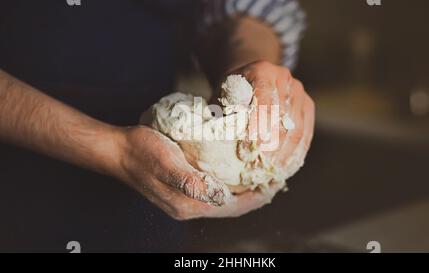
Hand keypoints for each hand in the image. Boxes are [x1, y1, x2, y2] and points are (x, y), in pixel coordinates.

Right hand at [116, 126, 282, 219]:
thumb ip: (192, 182)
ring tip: (260, 176)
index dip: (256, 197)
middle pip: (231, 207)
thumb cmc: (142, 152)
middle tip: (274, 178)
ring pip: (223, 200)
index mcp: (188, 204)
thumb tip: (220, 196)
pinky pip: (213, 192)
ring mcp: (184, 199)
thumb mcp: (167, 164)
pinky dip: (229, 185)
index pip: (232, 207)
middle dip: (254, 195)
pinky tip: (234, 172)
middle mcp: (188, 207)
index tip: (275, 182)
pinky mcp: (181, 189)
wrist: (118, 150)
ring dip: (243, 191)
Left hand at [229, 61, 314, 176]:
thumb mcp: (221, 99)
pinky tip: (286, 167)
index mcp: (261, 71)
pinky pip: (306, 132)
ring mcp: (298, 90)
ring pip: (295, 127)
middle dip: (270, 146)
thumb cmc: (230, 94)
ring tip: (272, 173)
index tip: (248, 152)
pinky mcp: (307, 104)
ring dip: (284, 154)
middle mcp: (283, 77)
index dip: (257, 129)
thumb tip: (218, 145)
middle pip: (280, 118)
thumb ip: (223, 117)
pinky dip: (296, 152)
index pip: (262, 103)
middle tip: (259, 169)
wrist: (250, 80)